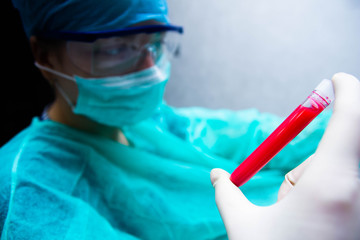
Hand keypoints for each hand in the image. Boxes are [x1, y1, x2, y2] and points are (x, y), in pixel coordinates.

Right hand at [211, 73, 359, 239]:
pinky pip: (339, 188)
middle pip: (338, 147)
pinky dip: (321, 193)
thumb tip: (214, 176)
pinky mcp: (358, 216)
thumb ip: (227, 194)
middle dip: (310, 157)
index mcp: (331, 185)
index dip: (347, 92)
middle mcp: (355, 192)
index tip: (336, 79)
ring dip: (309, 181)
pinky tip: (306, 218)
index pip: (351, 120)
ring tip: (291, 213)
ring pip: (335, 172)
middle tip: (289, 182)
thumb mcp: (244, 227)